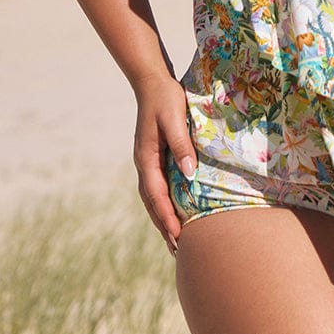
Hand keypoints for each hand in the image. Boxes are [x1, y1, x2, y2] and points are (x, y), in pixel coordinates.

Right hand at [133, 76, 196, 255]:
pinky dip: (164, 204)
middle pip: (152, 203)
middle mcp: (144, 164)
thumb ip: (181, 146)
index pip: (156, 195)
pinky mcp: (154, 158)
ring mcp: (147, 162)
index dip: (166, 216)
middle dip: (164, 226)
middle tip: (178, 251)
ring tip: (176, 241)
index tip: (177, 236)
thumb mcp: (174, 120)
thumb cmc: (166, 99)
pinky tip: (175, 212)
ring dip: (163, 219)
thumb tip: (189, 174)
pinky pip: (158, 188)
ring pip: (153, 198)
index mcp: (146, 158)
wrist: (153, 83)